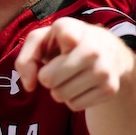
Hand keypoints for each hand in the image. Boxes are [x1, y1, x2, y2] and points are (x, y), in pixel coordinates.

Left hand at [16, 18, 135, 110]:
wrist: (110, 52)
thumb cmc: (66, 45)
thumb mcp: (43, 41)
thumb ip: (26, 59)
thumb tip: (29, 85)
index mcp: (73, 28)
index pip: (67, 34)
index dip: (66, 39)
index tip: (71, 41)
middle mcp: (93, 47)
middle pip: (48, 79)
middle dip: (48, 77)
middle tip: (59, 68)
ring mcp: (103, 69)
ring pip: (60, 95)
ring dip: (60, 89)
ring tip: (71, 76)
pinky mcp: (110, 89)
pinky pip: (74, 105)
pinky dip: (73, 99)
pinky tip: (82, 85)